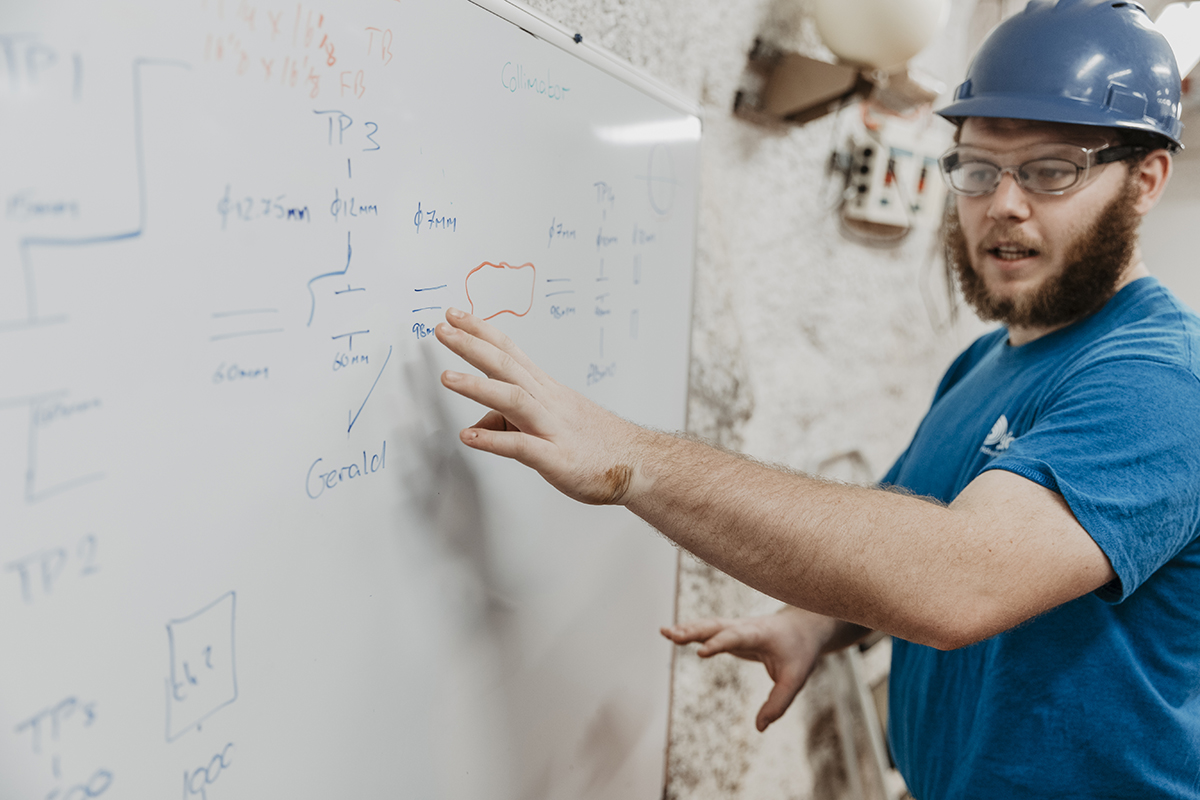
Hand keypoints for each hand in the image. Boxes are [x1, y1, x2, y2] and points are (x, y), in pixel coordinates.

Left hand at [436, 308, 649, 504]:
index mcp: (547, 390)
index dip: (482, 331)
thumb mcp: (551, 425)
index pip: (510, 351)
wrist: (640, 465)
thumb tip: (479, 424)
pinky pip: (522, 447)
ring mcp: (553, 429)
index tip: (456, 315)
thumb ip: (511, 422)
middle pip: (507, 366)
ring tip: (447, 378)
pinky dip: (494, 440)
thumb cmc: (598, 444)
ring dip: (478, 387)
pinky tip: (469, 437)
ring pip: (513, 400)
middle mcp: (549, 402)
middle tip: (442, 329)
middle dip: (472, 346)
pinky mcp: (557, 459)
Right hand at [661, 608, 835, 730]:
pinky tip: (673, 634)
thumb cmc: (800, 652)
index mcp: (759, 634)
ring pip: (708, 625)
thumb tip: (760, 727)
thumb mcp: (796, 679)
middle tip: (673, 636)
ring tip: (665, 632)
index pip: (736, 637)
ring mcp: (735, 627)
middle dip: (694, 631)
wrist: (804, 626)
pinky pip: (707, 630)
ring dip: (687, 628)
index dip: (719, 644)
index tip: (700, 652)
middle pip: (715, 626)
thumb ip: (778, 703)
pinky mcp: (730, 632)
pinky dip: (690, 631)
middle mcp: (744, 626)